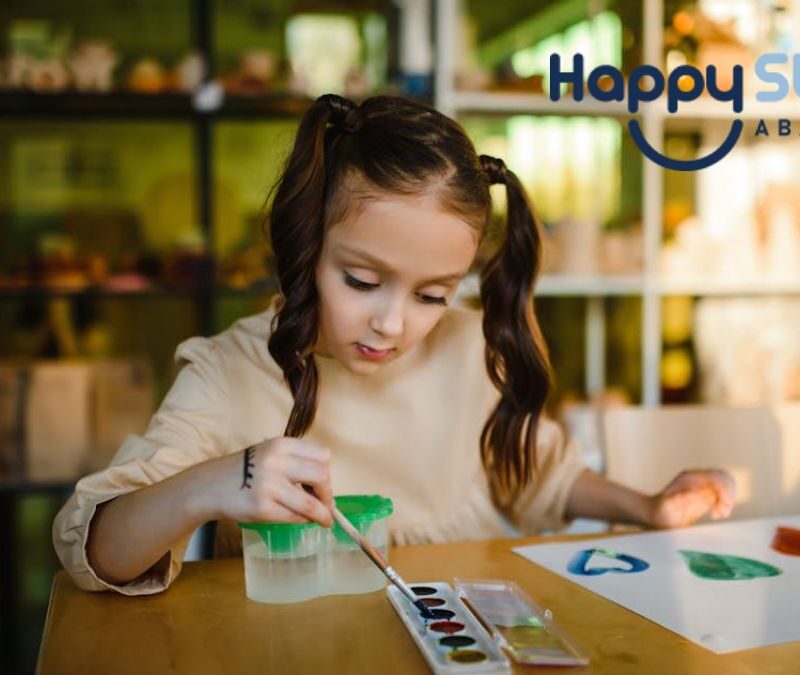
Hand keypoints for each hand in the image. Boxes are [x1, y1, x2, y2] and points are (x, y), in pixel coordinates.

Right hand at [217, 437, 333, 526]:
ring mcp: (269, 485)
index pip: (322, 456)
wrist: (210, 486)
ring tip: (324, 520)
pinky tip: (302, 520)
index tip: (324, 485)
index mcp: (282, 444)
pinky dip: (302, 520)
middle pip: (321, 476)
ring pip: (311, 504)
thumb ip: (296, 462)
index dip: (327, 473)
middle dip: (327, 493)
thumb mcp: (270, 453)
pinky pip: (294, 517)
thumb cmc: (246, 470)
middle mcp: (276, 461)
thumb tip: (325, 488)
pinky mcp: (262, 508)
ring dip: (322, 515)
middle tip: (326, 503)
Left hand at [647, 469, 735, 528]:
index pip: (716, 476)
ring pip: (726, 485)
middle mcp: (697, 479)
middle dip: (729, 495)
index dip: (725, 491)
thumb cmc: (659, 512)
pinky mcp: (704, 494)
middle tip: (722, 512)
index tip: (722, 508)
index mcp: (690, 478)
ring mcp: (701, 485)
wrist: (654, 515)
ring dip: (728, 500)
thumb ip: (679, 499)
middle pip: (724, 478)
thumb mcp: (667, 507)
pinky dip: (724, 504)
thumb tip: (693, 493)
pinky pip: (722, 494)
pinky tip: (715, 515)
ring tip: (718, 514)